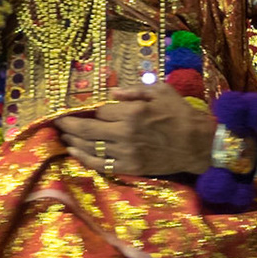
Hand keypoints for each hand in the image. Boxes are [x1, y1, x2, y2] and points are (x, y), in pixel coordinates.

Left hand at [59, 80, 216, 177]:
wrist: (200, 144)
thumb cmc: (180, 114)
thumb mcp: (160, 92)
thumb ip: (134, 90)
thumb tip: (112, 92)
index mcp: (132, 113)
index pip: (98, 110)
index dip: (83, 109)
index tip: (71, 107)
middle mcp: (126, 133)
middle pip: (86, 130)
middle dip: (67, 125)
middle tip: (57, 121)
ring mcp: (127, 153)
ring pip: (90, 148)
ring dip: (72, 141)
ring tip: (62, 135)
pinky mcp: (131, 167)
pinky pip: (101, 164)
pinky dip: (84, 159)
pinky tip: (74, 152)